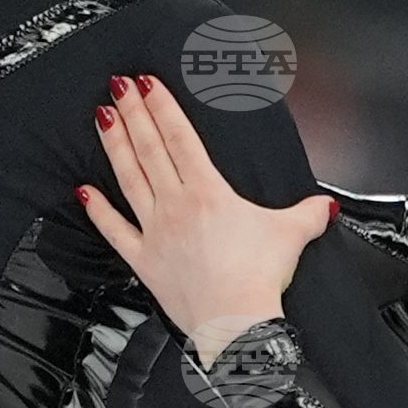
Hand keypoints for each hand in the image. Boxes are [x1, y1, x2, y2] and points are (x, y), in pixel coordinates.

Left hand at [76, 75, 333, 351]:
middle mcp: (176, 206)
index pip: (180, 138)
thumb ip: (307, 214)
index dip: (162, 106)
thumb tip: (323, 207)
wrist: (235, 322)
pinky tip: (84, 191)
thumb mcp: (291, 236)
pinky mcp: (144, 260)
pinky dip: (98, 210)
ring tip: (102, 119)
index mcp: (208, 192)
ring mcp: (156, 232)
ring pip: (129, 178)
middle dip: (133, 113)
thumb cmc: (257, 280)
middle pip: (149, 149)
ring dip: (115, 146)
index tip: (147, 84)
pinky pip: (115, 230)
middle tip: (118, 86)